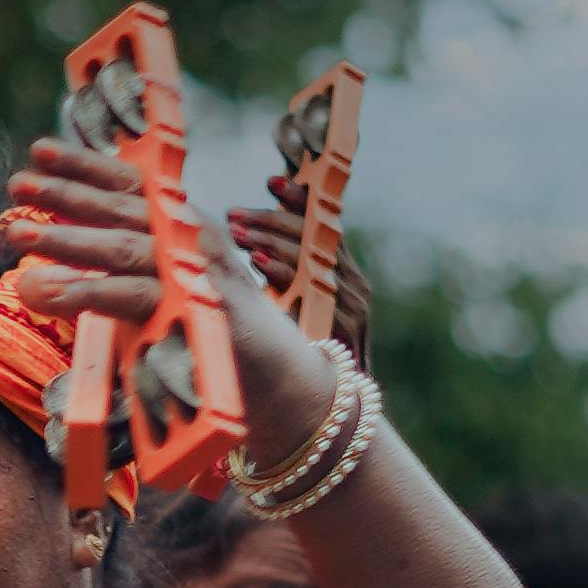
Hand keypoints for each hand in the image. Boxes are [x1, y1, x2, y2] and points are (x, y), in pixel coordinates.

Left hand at [0, 126, 307, 429]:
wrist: (270, 372)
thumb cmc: (201, 328)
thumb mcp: (148, 293)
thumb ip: (95, 283)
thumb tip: (28, 281)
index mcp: (178, 224)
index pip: (129, 183)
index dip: (85, 164)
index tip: (39, 150)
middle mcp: (187, 238)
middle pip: (119, 208)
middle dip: (65, 195)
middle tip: (17, 185)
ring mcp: (193, 272)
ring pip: (121, 249)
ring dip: (67, 239)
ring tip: (20, 234)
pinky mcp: (195, 310)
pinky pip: (133, 298)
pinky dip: (89, 293)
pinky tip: (52, 293)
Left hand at [226, 191, 372, 364]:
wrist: (335, 406)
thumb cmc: (304, 355)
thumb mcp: (288, 305)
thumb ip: (277, 273)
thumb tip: (241, 238)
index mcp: (340, 271)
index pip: (323, 223)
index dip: (301, 198)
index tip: (272, 181)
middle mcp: (351, 281)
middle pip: (314, 234)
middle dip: (272, 219)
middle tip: (235, 214)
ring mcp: (352, 301)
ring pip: (311, 256)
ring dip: (270, 240)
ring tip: (237, 233)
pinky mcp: (346, 323)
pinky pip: (312, 288)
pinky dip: (284, 272)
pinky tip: (257, 263)